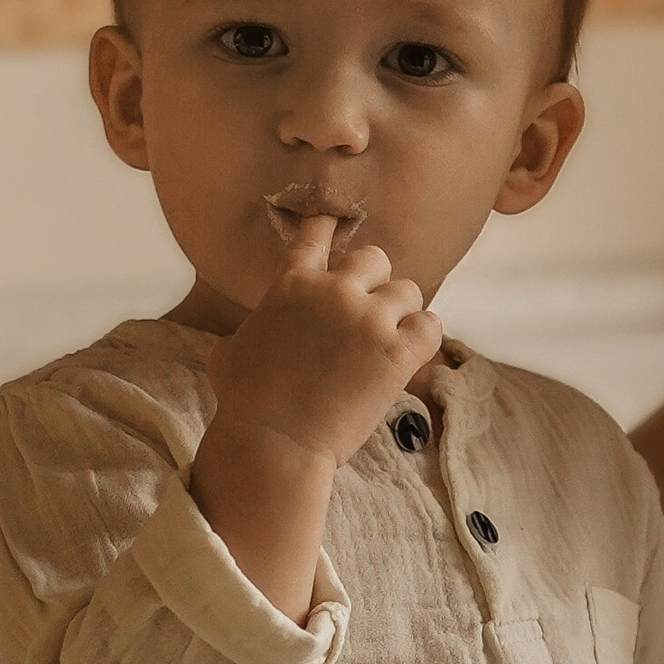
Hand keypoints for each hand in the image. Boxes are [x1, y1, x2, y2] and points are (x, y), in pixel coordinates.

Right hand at [205, 215, 442, 470]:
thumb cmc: (244, 402)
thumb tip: (258, 332)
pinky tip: (411, 353)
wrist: (274, 443)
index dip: (332, 224)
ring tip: (388, 340)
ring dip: (401, 313)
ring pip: (409, 291)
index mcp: (293, 284)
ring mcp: (368, 321)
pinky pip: (430, 326)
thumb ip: (256, 326)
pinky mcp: (396, 354)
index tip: (339, 220)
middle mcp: (334, 292)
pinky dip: (423, 337)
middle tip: (368, 313)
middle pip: (376, 259)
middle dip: (374, 283)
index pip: (317, 233)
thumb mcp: (232, 349)